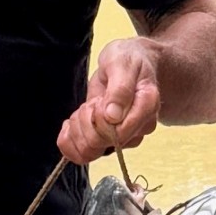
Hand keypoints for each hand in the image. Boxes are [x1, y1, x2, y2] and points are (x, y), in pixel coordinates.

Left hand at [57, 39, 162, 164]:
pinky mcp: (109, 142)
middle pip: (99, 143)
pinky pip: (80, 154)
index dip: (99, 118)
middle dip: (86, 120)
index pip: (118, 132)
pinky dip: (69, 138)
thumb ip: (119, 88)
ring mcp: (125, 138)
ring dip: (78, 127)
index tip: (100, 100)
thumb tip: (112, 117)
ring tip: (87, 108)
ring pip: (88, 151)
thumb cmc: (128, 60)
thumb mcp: (121, 62)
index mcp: (146, 107)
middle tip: (93, 101)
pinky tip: (74, 121)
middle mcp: (139, 128)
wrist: (130, 64)